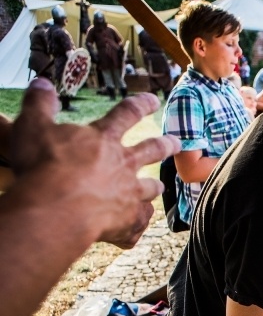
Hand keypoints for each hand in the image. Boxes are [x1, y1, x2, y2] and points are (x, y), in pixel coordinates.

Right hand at [10, 78, 179, 248]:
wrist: (58, 209)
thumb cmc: (44, 166)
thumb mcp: (32, 126)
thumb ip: (39, 104)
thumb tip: (41, 83)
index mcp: (104, 139)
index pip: (127, 114)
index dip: (141, 104)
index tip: (154, 100)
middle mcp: (124, 164)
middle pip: (152, 150)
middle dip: (166, 145)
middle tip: (177, 142)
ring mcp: (131, 193)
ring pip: (151, 188)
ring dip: (155, 187)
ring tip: (160, 188)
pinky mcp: (129, 220)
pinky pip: (138, 225)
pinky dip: (136, 228)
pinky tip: (134, 232)